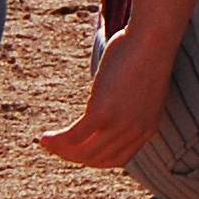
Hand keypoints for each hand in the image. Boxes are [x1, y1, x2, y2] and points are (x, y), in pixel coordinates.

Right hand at [40, 26, 180, 169]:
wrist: (153, 38)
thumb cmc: (146, 56)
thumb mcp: (143, 88)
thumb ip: (131, 105)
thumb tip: (114, 105)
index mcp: (147, 128)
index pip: (117, 159)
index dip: (94, 159)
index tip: (77, 151)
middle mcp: (135, 132)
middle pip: (97, 159)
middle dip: (73, 156)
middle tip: (57, 146)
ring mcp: (120, 124)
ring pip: (83, 153)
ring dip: (61, 151)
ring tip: (46, 143)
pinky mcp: (103, 113)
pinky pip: (73, 138)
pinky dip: (56, 141)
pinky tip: (45, 138)